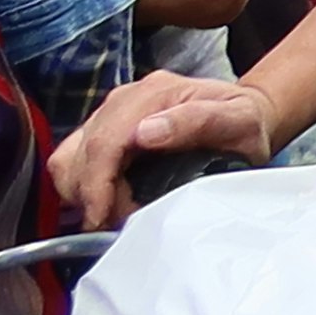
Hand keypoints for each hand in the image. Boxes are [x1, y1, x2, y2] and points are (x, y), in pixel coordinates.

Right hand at [52, 72, 266, 228]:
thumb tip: (146, 133)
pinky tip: (108, 201)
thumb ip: (198, 122)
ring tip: (113, 212)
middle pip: (80, 153)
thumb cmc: (244, 121)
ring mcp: (112, 114)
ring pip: (68, 158)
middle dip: (91, 195)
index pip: (105, 141)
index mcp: (155, 93)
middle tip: (119, 220)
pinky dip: (82, 187)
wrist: (247, 115)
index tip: (103, 217)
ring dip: (81, 192)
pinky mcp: (105, 131)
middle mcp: (126, 100)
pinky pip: (74, 161)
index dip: (97, 185)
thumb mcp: (238, 121)